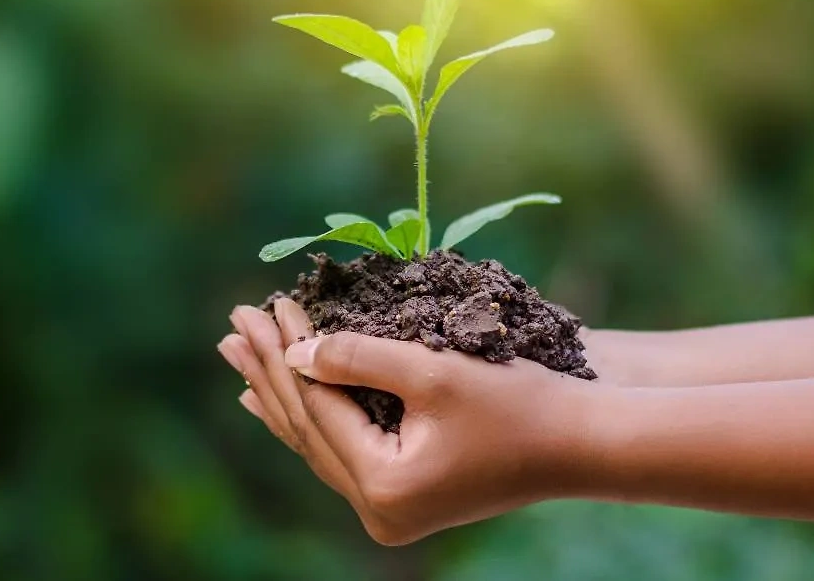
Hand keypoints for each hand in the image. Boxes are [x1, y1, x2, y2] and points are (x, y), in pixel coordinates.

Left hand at [220, 299, 602, 544]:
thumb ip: (358, 358)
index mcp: (383, 487)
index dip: (287, 353)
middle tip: (233, 326)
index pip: (316, 408)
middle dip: (270, 374)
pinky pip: (340, 452)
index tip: (265, 303)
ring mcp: (390, 510)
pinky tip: (279, 399)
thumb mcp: (434, 371)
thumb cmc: (518, 402)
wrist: (580, 444)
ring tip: (242, 357)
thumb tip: (294, 351)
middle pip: (306, 430)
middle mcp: (379, 511)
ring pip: (318, 442)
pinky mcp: (403, 496)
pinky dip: (312, 417)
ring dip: (281, 394)